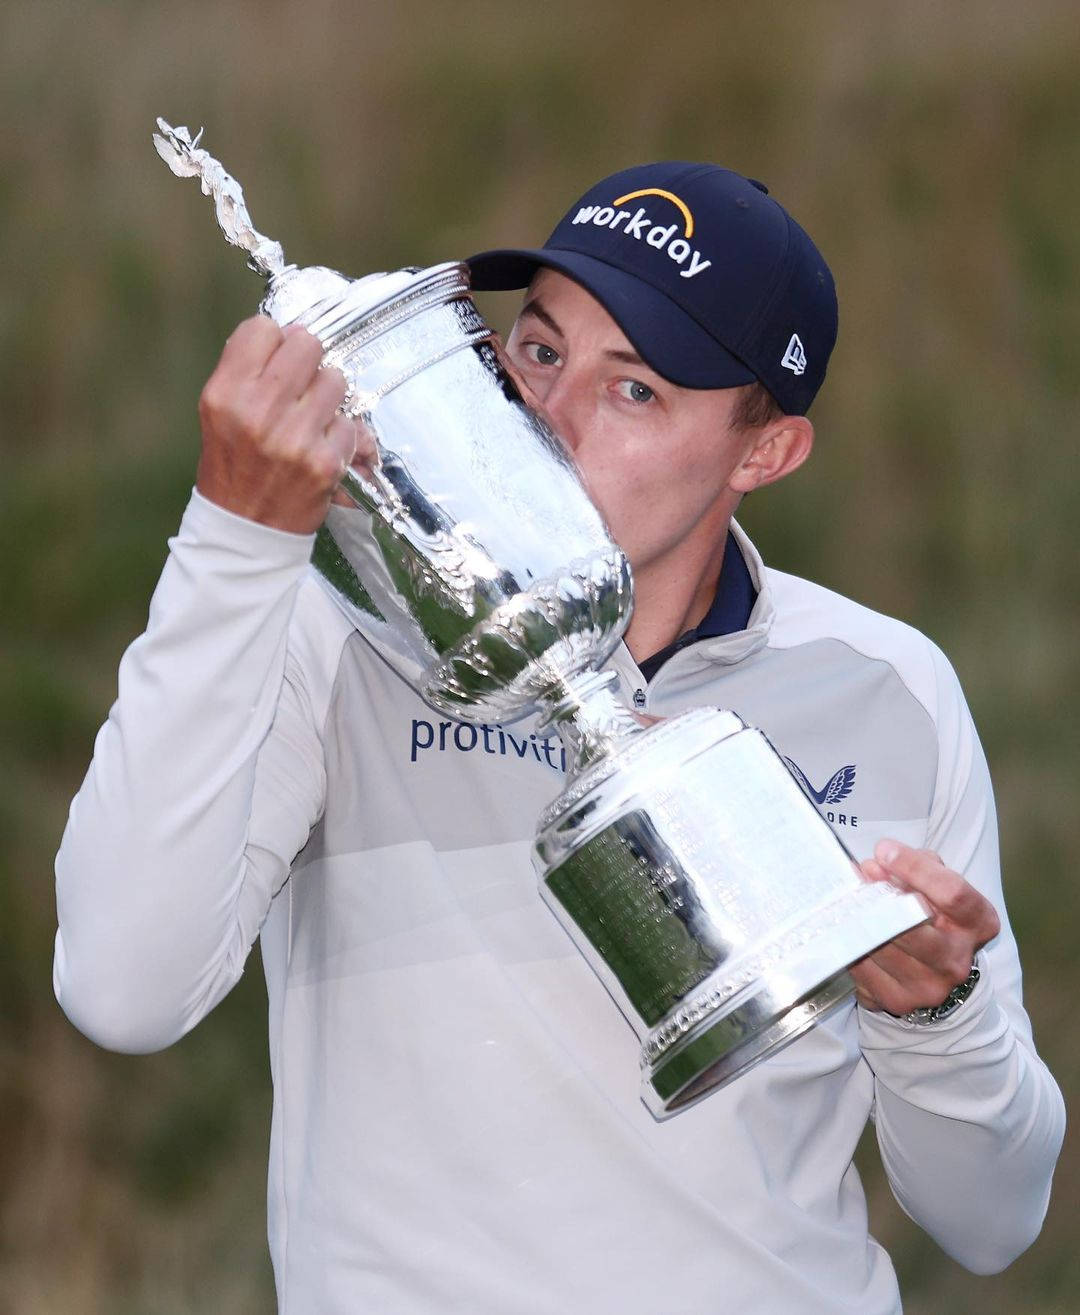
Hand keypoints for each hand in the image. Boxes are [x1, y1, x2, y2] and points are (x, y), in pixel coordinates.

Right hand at [196, 316, 377, 533]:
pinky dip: (340, 434)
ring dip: (328, 395)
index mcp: (225, 394)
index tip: (277, 360)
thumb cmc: (234, 466)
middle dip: (308, 361)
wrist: (246, 529)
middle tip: (300, 386)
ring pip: (336, 379)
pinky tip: (320, 448)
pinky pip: (350, 423)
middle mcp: (258, 411)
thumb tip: (293, 333)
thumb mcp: (220, 412)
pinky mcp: (325, 462)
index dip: (275, 342)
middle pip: (307, 344)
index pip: (263, 329)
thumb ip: (247, 370)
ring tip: (309, 418)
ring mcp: (295, 437)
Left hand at [850, 840, 1000, 1014]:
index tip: (883, 850)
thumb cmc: (935, 914)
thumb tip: (878, 864)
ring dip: (856, 915)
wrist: (935, 970)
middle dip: (876, 894)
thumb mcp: (939, 884)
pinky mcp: (897, 999)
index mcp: (978, 923)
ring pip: (881, 945)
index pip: (952, 893)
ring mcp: (928, 985)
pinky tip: (843, 923)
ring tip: (846, 893)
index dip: (915, 868)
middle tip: (855, 872)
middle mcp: (957, 960)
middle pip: (911, 924)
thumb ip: (919, 867)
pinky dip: (848, 940)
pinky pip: (862, 965)